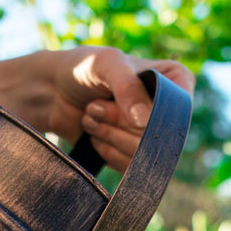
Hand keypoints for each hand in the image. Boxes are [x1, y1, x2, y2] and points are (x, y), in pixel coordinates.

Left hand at [34, 47, 195, 172]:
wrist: (53, 93)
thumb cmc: (82, 68)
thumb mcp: (106, 64)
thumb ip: (128, 86)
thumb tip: (145, 122)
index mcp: (176, 79)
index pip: (177, 108)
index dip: (146, 112)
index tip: (115, 99)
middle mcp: (169, 108)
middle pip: (156, 134)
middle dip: (118, 122)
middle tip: (94, 106)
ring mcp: (152, 134)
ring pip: (142, 154)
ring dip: (108, 135)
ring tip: (91, 116)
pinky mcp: (135, 154)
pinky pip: (130, 166)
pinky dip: (106, 151)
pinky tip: (93, 134)